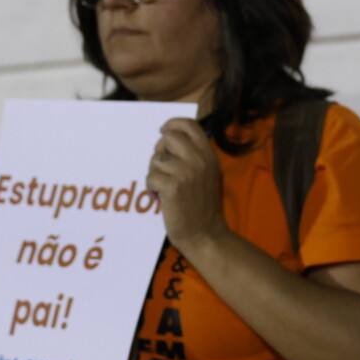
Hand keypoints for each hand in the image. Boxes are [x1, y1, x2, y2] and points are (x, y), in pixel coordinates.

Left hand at [147, 119, 229, 258]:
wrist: (205, 235)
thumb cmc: (201, 206)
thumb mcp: (205, 174)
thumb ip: (193, 156)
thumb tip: (168, 137)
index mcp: (209, 155)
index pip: (190, 125)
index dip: (173, 124)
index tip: (163, 131)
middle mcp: (199, 160)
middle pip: (169, 137)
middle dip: (159, 150)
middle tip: (162, 167)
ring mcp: (186, 173)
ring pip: (155, 159)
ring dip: (154, 173)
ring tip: (164, 188)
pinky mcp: (173, 187)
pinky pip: (150, 176)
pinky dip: (151, 187)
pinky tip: (161, 197)